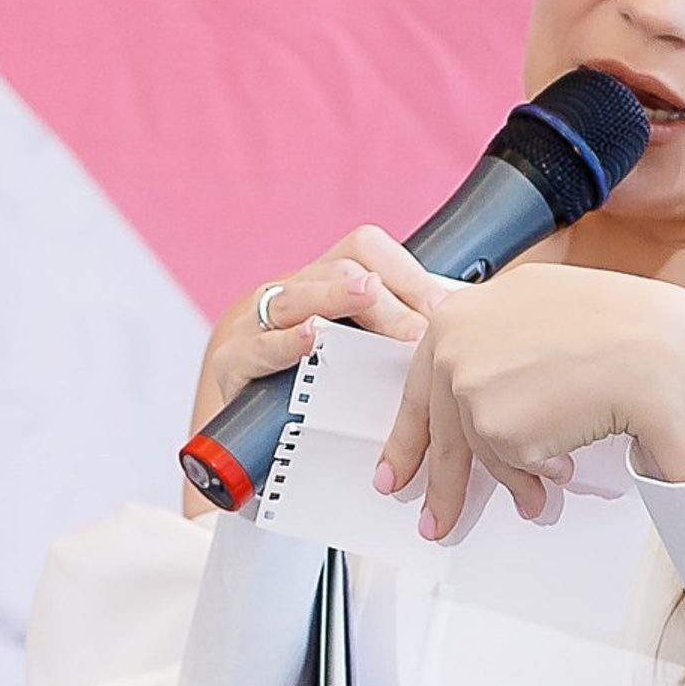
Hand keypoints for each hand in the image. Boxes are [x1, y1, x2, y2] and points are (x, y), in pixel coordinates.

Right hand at [190, 226, 454, 437]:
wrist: (232, 435)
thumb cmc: (302, 392)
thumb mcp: (348, 355)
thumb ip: (389, 336)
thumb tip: (453, 328)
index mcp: (318, 285)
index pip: (365, 250)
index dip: (406, 272)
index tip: (443, 307)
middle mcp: (286, 294)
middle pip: (338, 266)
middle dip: (385, 296)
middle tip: (420, 331)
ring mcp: (254, 324)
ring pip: (298, 295)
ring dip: (339, 296)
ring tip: (370, 296)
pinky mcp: (231, 364)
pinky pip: (258, 347)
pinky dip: (285, 342)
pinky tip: (310, 338)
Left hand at [376, 263, 684, 540]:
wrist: (658, 352)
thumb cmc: (625, 329)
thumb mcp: (545, 313)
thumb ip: (503, 344)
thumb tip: (488, 389)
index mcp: (467, 307)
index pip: (424, 379)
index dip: (411, 430)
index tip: (398, 464)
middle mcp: (455, 339)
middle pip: (435, 425)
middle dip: (437, 481)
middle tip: (433, 516)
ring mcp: (468, 380)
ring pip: (478, 451)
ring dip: (513, 479)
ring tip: (537, 495)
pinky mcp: (490, 422)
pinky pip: (507, 466)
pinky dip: (536, 475)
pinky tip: (564, 466)